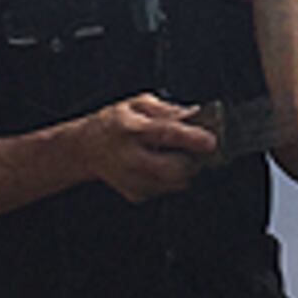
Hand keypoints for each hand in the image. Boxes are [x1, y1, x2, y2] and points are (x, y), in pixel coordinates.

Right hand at [85, 93, 219, 202]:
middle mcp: (130, 156)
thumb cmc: (114, 123)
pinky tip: (159, 167)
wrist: (86, 148)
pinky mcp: (135, 194)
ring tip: (174, 156)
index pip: (166, 134)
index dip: (192, 138)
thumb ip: (166, 109)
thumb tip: (193, 114)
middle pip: (173, 168)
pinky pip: (166, 191)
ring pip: (174, 184)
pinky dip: (171, 180)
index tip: (210, 140)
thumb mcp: (136, 104)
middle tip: (197, 151)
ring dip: (184, 172)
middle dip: (193, 161)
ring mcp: (131, 179)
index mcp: (131, 128)